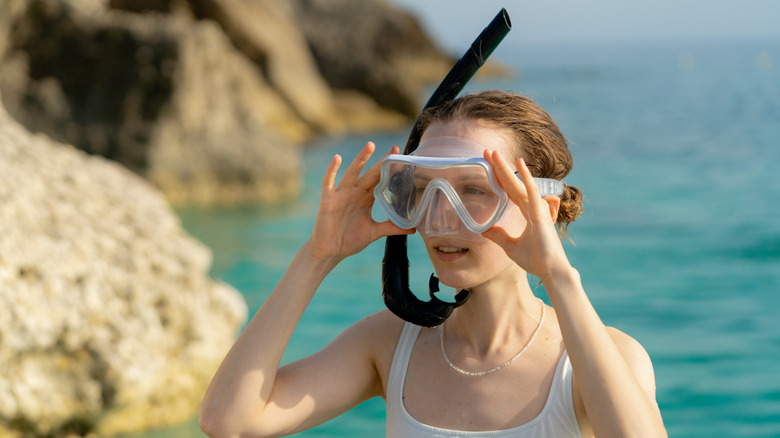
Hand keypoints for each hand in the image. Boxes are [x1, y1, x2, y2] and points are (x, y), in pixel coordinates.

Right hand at [308, 142, 412, 262]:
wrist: (330, 252)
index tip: (402, 158)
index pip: (380, 180)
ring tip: (371, 146)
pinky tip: (337, 158)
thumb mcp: (374, 232)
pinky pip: (329, 182)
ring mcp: (341, 195)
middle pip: (370, 173)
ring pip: (352, 173)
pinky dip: (332, 170)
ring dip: (361, 159)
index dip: (390, 170)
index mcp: (366, 198)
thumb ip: (391, 228)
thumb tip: (413, 228)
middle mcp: (355, 193)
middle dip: (381, 161)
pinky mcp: (328, 200)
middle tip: (395, 148)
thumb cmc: (349, 240)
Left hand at [481, 150, 571, 282]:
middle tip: (487, 150)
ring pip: (520, 184)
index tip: (488, 163)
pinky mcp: (541, 215)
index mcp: (527, 212)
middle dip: (500, 167)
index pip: (510, 190)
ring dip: (508, 168)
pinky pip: (532, 193)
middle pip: (512, 182)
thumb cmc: (535, 260)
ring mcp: (537, 209)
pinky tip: (520, 165)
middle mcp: (532, 207)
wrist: (550, 272)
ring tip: (496, 153)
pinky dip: (527, 179)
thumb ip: (499, 236)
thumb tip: (485, 229)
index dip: (499, 176)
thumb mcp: (510, 247)